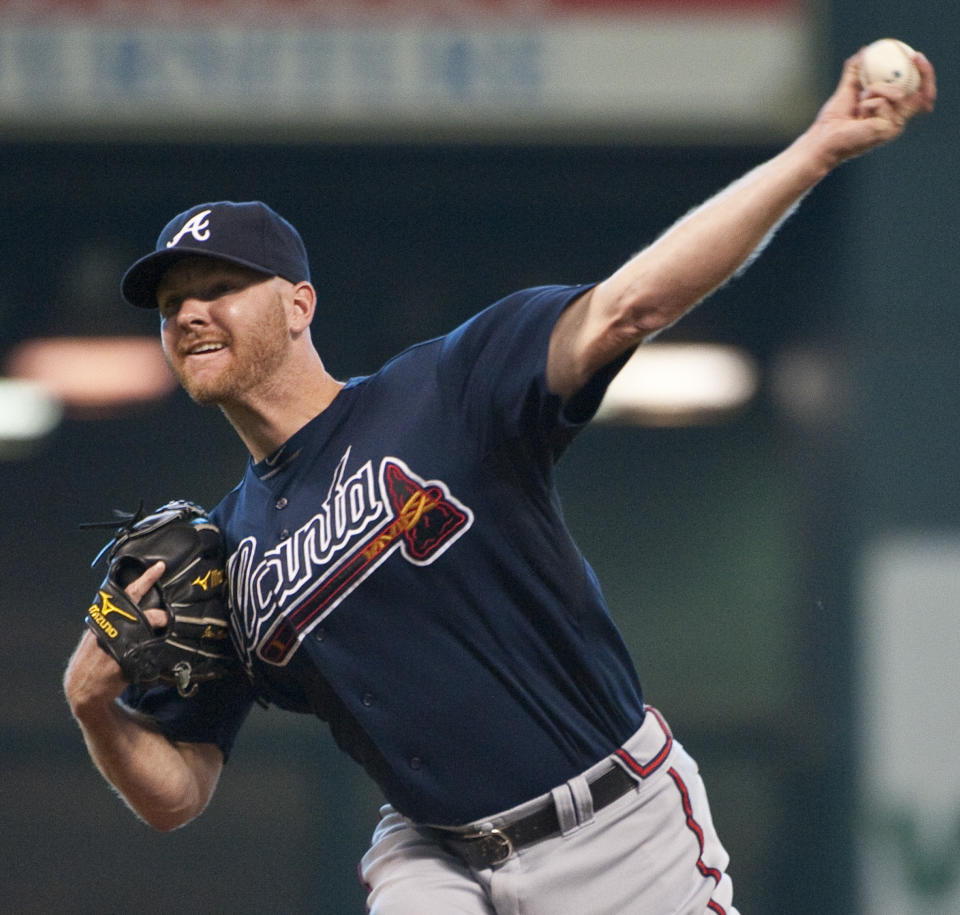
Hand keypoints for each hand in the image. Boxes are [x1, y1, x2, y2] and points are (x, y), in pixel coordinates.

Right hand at [64, 561, 167, 713]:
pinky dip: (152, 651)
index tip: (160, 567)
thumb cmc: (93, 656)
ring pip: (149, 632)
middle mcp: (112, 627)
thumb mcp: (98, 631)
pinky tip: (151, 654)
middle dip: (160, 616)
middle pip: (146, 615)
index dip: (146, 579)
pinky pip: (147, 651)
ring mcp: (119, 645)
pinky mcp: (125, 662)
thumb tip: (134, 604)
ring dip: (157, 634)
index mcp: (106, 616)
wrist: (83, 688)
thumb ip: (115, 617)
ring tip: (159, 637)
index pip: (128, 593)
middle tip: (166, 618)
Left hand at [807, 49, 935, 167]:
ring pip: (897, 93)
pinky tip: (858, 116)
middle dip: (925, 72)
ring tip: (859, 101)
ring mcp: (894, 126)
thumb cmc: (833, 120)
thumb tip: (863, 51)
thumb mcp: (848, 89)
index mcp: (891, 112)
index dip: (924, 74)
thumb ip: (855, 71)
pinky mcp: (888, 129)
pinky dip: (867, 103)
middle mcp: (897, 120)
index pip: (918, 94)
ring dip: (875, 89)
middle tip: (915, 55)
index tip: (916, 56)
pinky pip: (882, 102)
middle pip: (924, 94)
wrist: (823, 137)